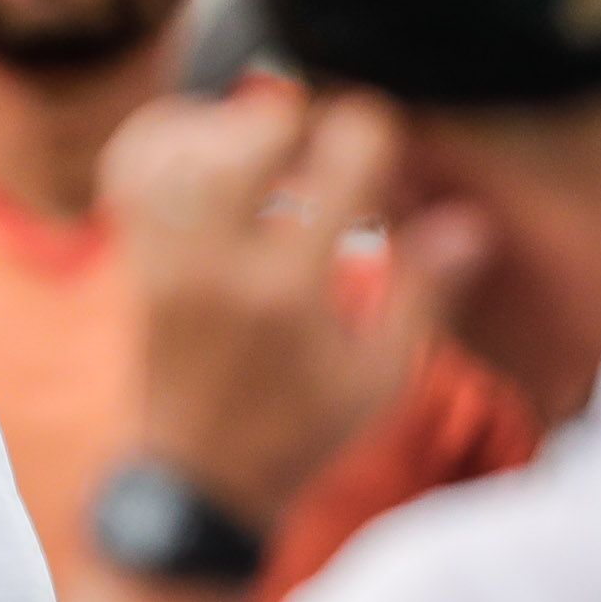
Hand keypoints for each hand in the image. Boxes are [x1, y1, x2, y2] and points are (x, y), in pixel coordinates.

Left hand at [101, 90, 490, 528]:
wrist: (195, 483)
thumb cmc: (300, 432)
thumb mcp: (381, 376)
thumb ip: (425, 291)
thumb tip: (469, 218)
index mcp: (289, 290)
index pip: (341, 159)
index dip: (373, 136)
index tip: (380, 159)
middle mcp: (216, 264)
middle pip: (250, 129)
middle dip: (299, 119)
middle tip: (319, 150)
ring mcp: (164, 259)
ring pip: (185, 141)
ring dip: (233, 126)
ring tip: (269, 153)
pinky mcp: (135, 260)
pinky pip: (131, 168)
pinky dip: (167, 140)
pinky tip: (209, 151)